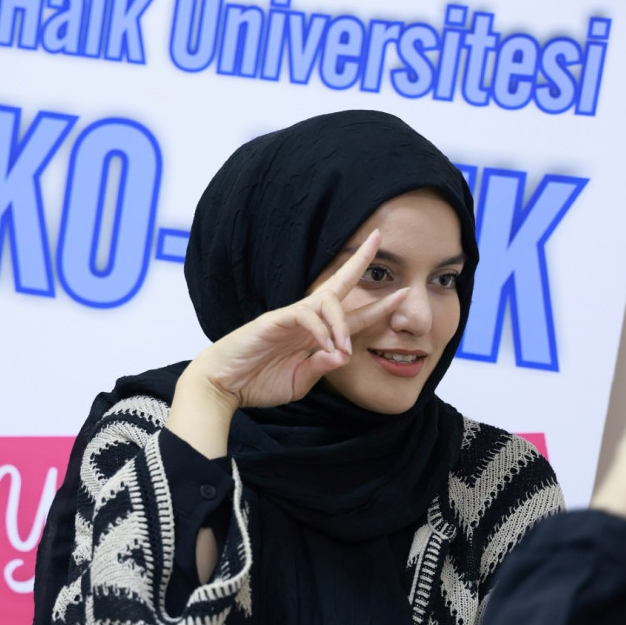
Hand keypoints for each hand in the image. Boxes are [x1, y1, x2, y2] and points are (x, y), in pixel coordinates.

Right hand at [182, 229, 407, 410]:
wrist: (223, 386)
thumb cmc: (257, 382)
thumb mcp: (300, 381)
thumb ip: (322, 366)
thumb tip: (345, 354)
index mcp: (314, 335)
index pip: (350, 315)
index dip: (377, 306)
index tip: (402, 293)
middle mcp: (305, 320)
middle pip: (337, 285)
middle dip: (359, 262)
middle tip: (378, 239)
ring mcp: (289, 317)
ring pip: (326, 302)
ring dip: (343, 323)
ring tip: (345, 348)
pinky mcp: (274, 320)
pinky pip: (305, 316)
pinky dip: (321, 331)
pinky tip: (328, 347)